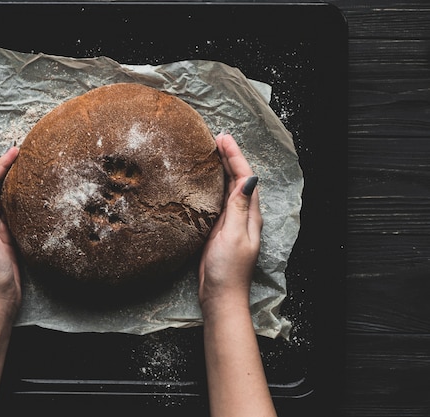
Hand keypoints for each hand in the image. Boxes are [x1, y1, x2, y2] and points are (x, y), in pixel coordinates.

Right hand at [198, 133, 262, 311]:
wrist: (220, 296)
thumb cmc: (228, 269)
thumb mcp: (233, 235)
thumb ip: (238, 207)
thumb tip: (249, 178)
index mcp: (249, 214)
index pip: (245, 177)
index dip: (235, 156)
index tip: (222, 138)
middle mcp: (242, 215)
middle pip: (239, 179)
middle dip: (229, 157)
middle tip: (215, 138)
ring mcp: (230, 222)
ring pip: (228, 188)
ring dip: (222, 169)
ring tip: (210, 152)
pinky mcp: (218, 230)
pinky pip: (218, 200)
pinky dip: (213, 185)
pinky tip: (203, 181)